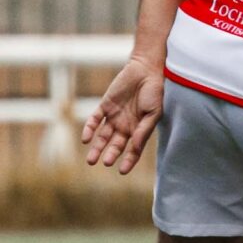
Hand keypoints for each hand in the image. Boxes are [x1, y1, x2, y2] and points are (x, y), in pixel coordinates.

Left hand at [80, 57, 164, 175]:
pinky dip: (89, 129)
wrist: (146, 70)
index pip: (134, 149)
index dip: (129, 160)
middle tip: (104, 163)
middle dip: (110, 155)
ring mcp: (115, 116)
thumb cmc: (156, 91)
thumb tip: (135, 148)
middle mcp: (126, 125)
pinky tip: (86, 139)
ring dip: (96, 147)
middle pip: (116, 144)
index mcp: (140, 128)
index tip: (122, 172)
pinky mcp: (105, 105)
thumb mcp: (154, 113)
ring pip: (103, 136)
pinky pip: (94, 120)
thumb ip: (144, 130)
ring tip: (90, 160)